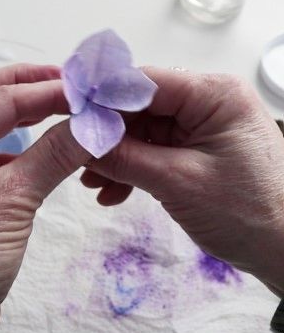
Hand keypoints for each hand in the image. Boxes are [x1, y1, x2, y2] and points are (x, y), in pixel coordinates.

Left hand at [0, 64, 89, 332]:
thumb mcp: (11, 201)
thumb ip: (53, 157)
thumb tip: (90, 127)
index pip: (0, 101)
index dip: (45, 92)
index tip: (81, 92)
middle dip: (22, 85)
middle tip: (61, 81)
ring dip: (21, 113)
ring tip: (55, 106)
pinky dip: (20, 147)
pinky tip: (41, 150)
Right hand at [82, 68, 283, 296]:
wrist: (282, 250)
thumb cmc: (247, 213)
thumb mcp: (177, 182)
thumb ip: (125, 158)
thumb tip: (81, 143)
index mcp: (213, 94)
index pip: (143, 82)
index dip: (102, 99)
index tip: (70, 119)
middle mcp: (206, 103)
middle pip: (140, 109)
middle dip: (108, 137)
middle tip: (79, 159)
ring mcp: (200, 128)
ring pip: (143, 134)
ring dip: (117, 158)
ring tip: (94, 184)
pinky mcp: (196, 150)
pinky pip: (155, 152)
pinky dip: (133, 170)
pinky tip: (114, 192)